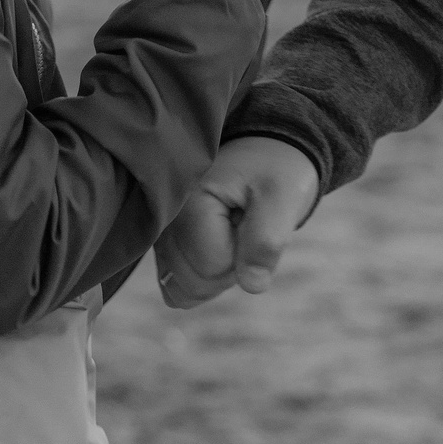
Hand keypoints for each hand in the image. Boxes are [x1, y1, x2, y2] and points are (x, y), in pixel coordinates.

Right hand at [155, 136, 319, 307]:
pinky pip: (175, 287)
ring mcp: (159, 236)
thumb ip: (267, 241)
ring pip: (182, 289)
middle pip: (194, 282)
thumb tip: (252, 285)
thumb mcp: (283, 198)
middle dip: (229, 268)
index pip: (212, 265)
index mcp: (188, 204)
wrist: (265, 154)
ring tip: (232, 234)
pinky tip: (218, 249)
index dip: (243, 256)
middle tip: (245, 228)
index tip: (254, 222)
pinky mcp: (164, 246)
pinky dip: (201, 279)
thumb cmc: (275, 171)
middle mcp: (163, 221)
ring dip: (216, 274)